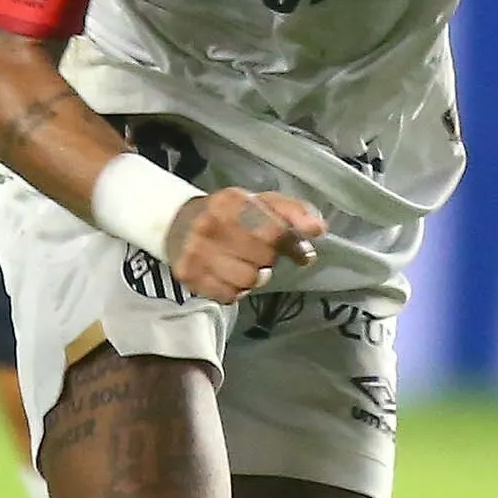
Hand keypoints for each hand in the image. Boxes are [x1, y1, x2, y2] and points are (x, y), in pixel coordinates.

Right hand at [163, 187, 327, 304]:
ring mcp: (196, 252)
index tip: (291, 245)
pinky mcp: (188, 276)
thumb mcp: (263, 202)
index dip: (288, 242)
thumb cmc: (231, 213)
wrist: (179, 222)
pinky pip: (229, 296)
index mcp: (231, 201)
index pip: (274, 230)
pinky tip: (228, 274)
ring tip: (244, 263)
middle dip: (267, 258)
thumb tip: (318, 230)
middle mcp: (210, 226)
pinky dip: (235, 290)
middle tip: (258, 251)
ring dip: (253, 276)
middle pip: (263, 259)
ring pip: (247, 281)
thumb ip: (294, 212)